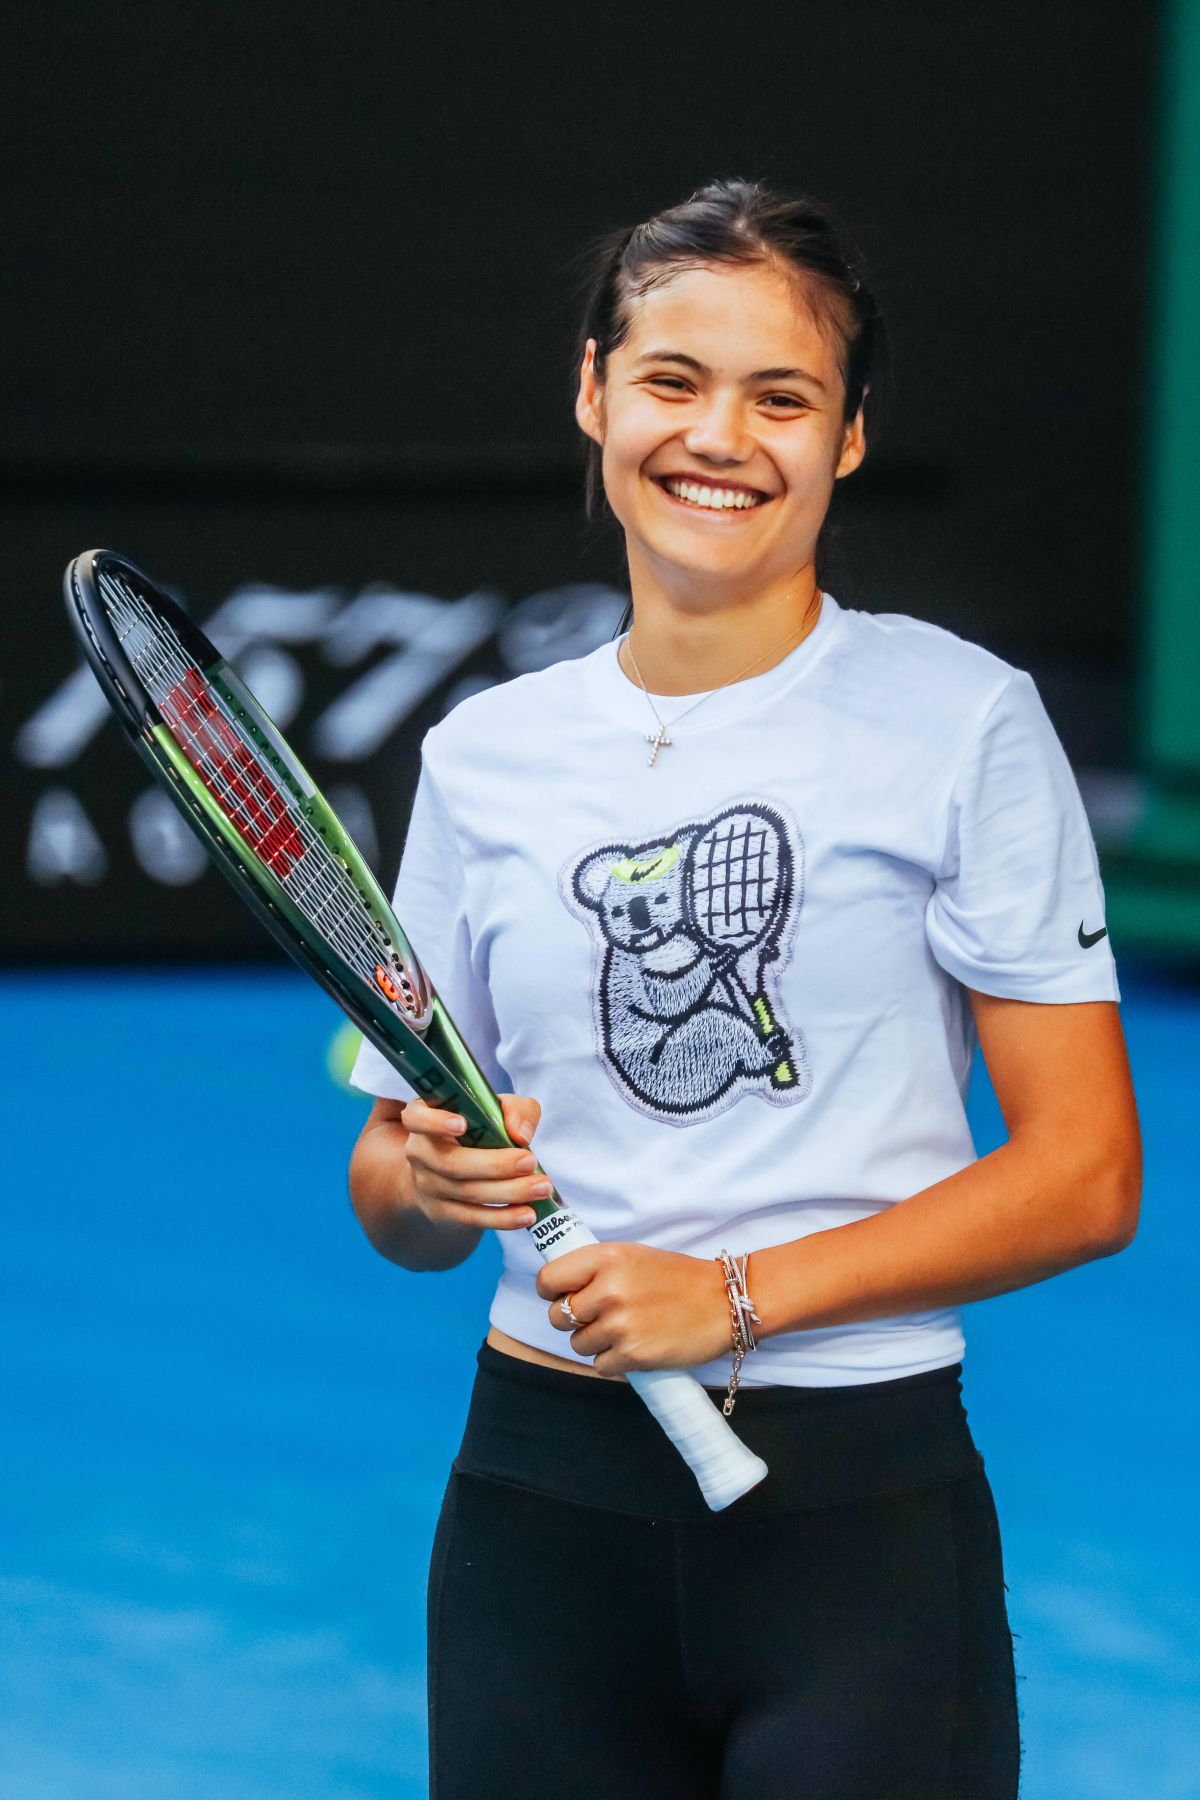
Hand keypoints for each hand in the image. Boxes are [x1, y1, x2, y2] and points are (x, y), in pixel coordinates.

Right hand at [400, 1092, 548, 1232]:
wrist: (453, 1169)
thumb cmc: (478, 1128)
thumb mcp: (495, 1108)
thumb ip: (514, 1109)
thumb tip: (521, 1135)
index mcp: (425, 1117)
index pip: (417, 1118)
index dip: (436, 1122)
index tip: (462, 1124)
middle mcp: (420, 1152)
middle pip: (451, 1163)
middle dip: (494, 1165)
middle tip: (530, 1162)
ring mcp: (427, 1185)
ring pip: (467, 1192)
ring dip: (509, 1192)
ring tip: (542, 1187)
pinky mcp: (442, 1213)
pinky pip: (472, 1218)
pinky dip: (503, 1218)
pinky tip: (528, 1214)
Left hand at [537, 1242, 731, 1376]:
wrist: (723, 1302)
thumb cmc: (677, 1278)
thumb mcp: (632, 1256)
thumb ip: (595, 1269)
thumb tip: (559, 1286)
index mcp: (606, 1258)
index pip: (548, 1279)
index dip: (550, 1291)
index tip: (561, 1295)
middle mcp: (609, 1290)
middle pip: (557, 1317)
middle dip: (573, 1320)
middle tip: (598, 1316)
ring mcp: (621, 1324)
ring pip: (577, 1344)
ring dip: (595, 1342)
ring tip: (624, 1330)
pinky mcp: (634, 1355)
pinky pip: (600, 1365)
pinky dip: (613, 1361)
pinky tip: (634, 1346)